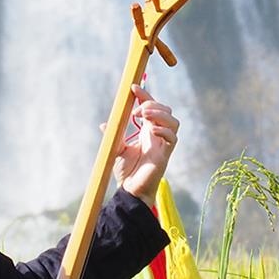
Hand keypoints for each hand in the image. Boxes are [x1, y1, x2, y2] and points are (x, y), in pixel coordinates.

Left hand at [109, 87, 178, 206]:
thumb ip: (113, 135)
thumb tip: (104, 124)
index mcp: (147, 131)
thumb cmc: (126, 172)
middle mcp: (157, 135)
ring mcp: (163, 145)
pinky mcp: (166, 155)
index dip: (145, 95)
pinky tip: (151, 131)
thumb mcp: (116, 148)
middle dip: (153, 104)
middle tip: (137, 110)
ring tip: (144, 116)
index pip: (152, 107)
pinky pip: (173, 138)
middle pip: (166, 110)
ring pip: (173, 122)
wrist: (129, 190)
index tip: (133, 87)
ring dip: (160, 114)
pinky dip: (164, 131)